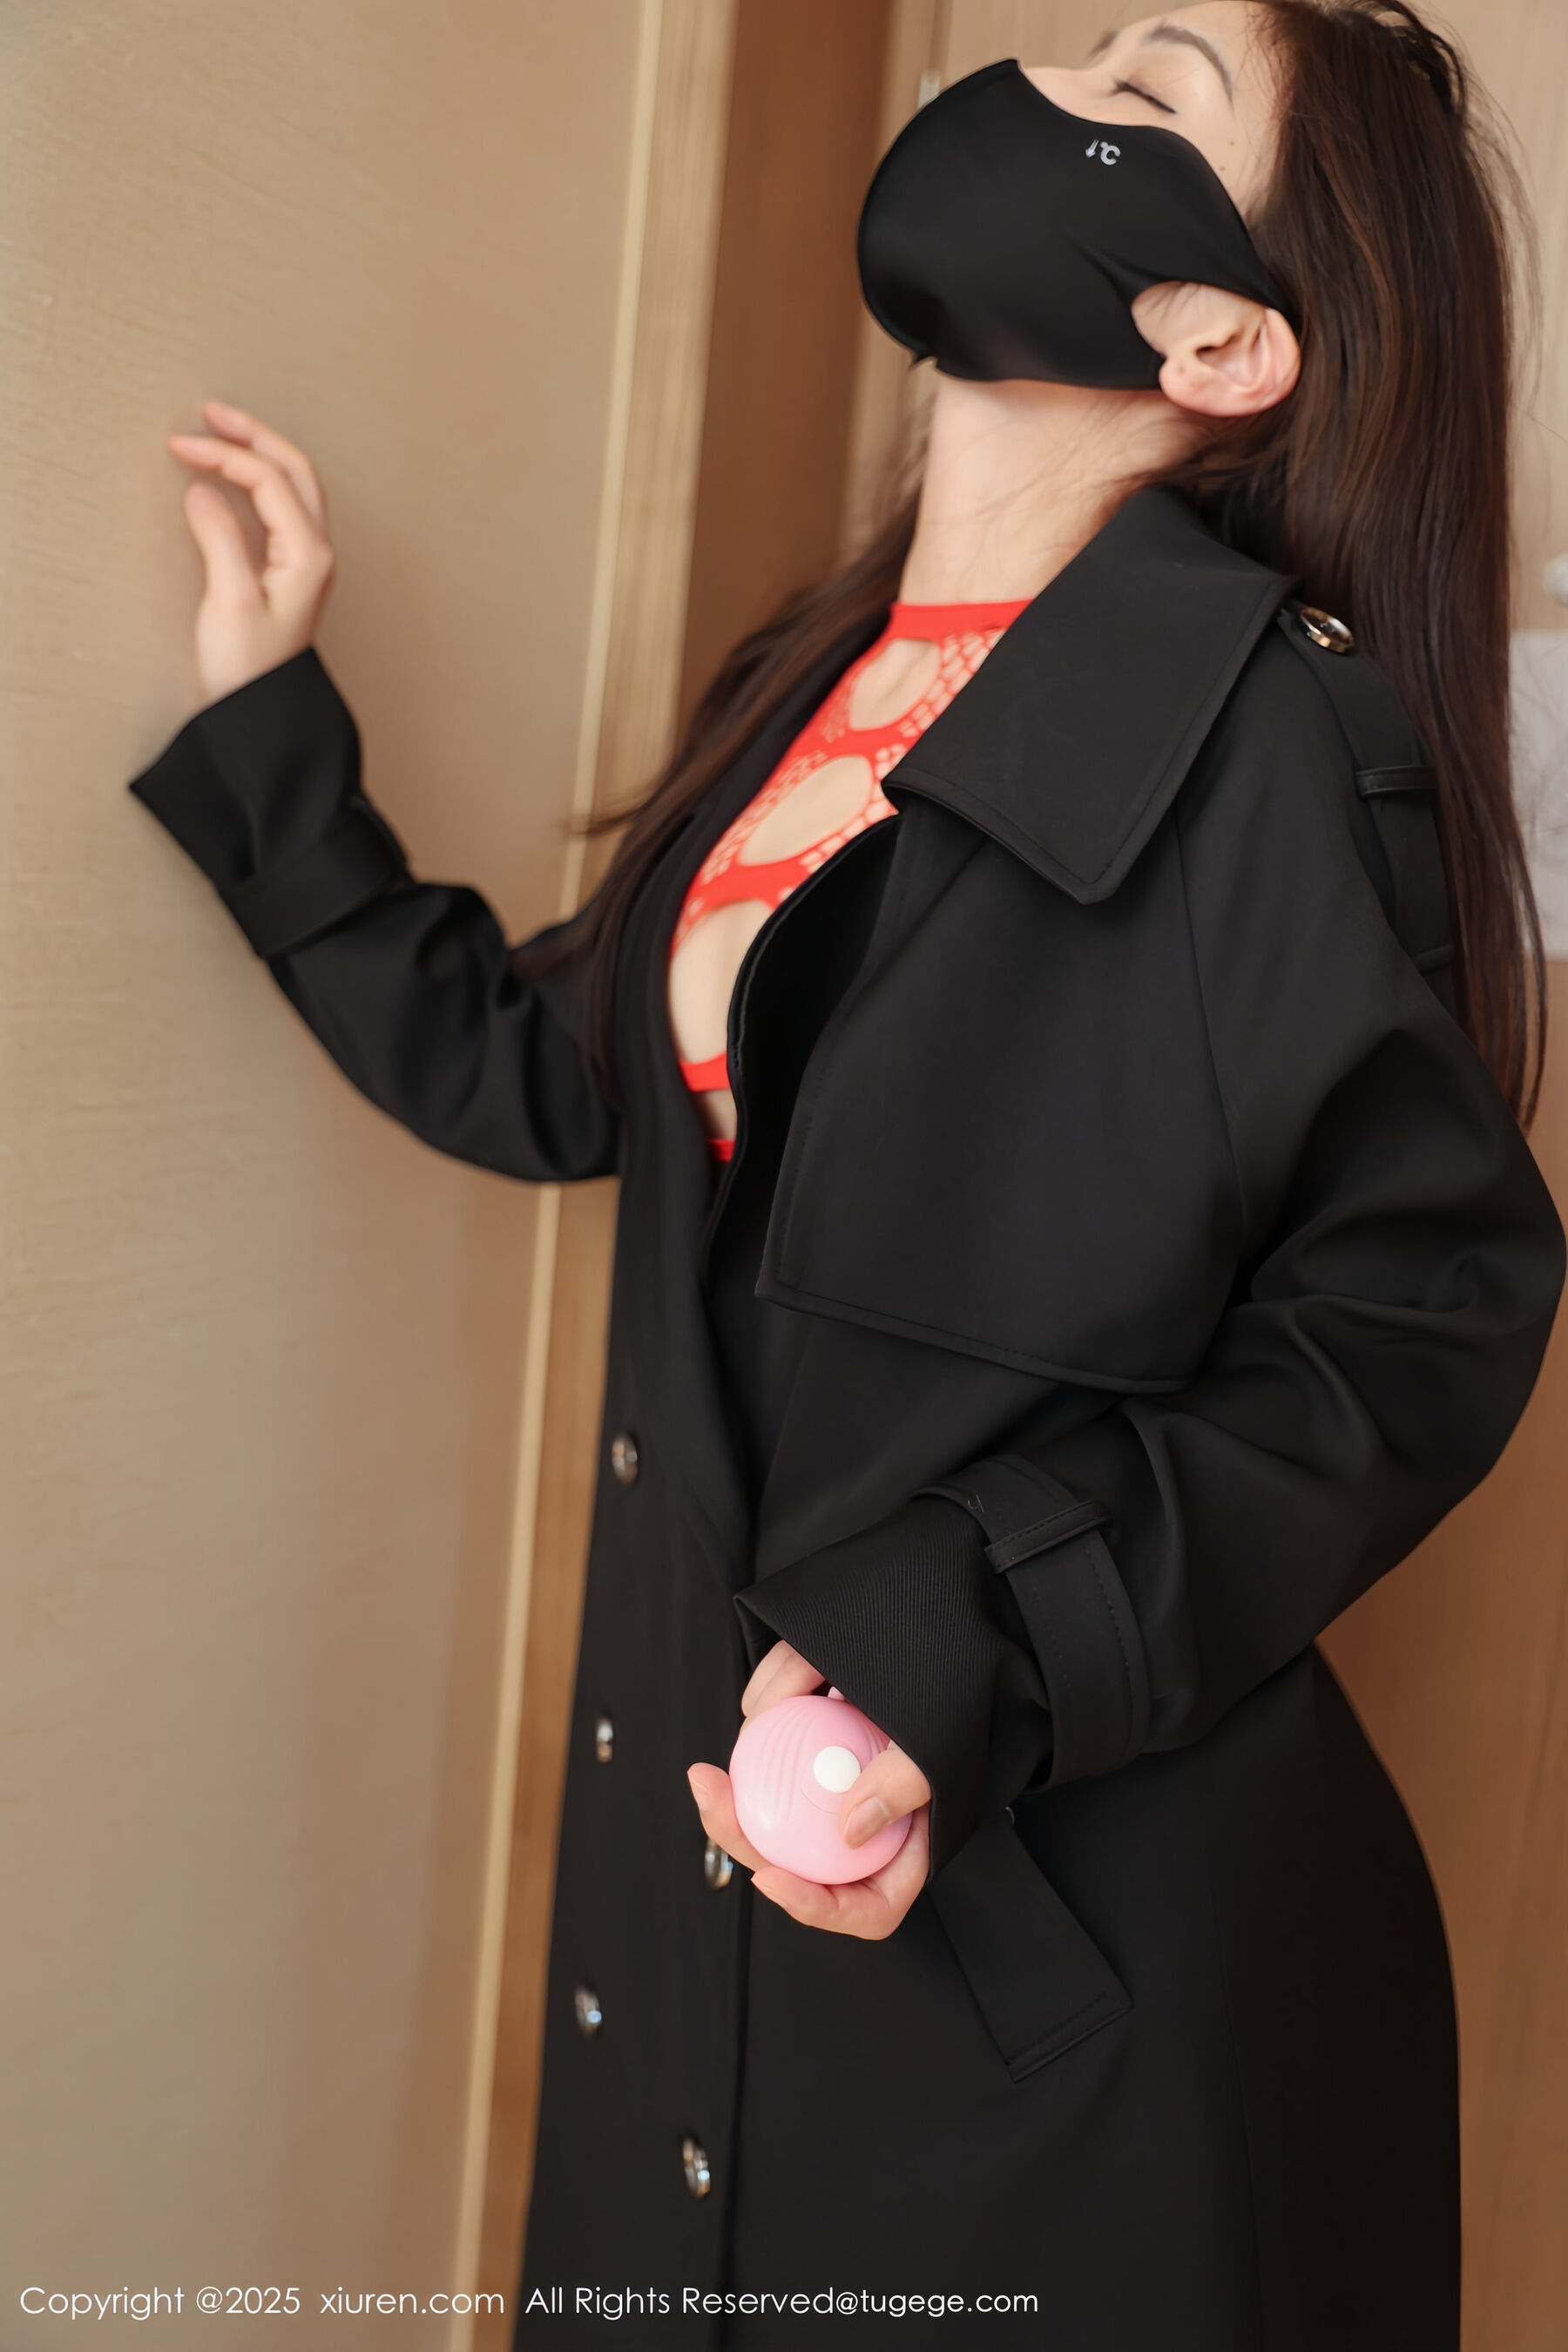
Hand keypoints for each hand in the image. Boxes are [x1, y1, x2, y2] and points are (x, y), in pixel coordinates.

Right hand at [167, 400, 336, 704]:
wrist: (264, 716)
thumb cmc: (248, 670)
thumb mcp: (229, 601)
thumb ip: (219, 538)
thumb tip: (203, 488)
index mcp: (308, 555)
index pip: (269, 480)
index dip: (224, 455)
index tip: (179, 447)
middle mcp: (316, 553)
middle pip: (294, 470)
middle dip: (254, 435)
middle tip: (211, 413)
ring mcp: (307, 562)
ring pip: (294, 487)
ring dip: (261, 453)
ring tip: (221, 432)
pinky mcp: (292, 573)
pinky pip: (283, 509)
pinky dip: (260, 481)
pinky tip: (233, 477)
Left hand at [686, 1639, 932, 1939]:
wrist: (943, 1654)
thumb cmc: (956, 1704)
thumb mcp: (941, 1747)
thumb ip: (905, 1784)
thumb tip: (849, 1829)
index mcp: (904, 1854)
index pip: (863, 1908)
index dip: (811, 1905)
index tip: (768, 1877)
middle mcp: (863, 1832)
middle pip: (796, 1859)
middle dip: (741, 1834)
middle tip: (711, 1793)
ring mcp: (834, 1796)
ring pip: (776, 1806)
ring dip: (748, 1775)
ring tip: (730, 1747)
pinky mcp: (814, 1759)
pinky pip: (779, 1757)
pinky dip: (768, 1729)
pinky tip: (762, 1703)